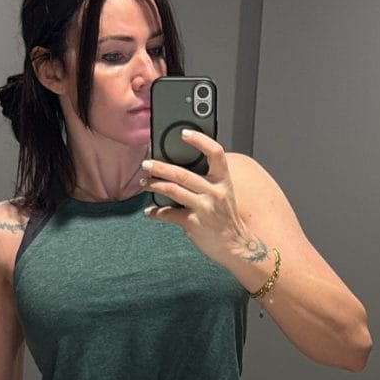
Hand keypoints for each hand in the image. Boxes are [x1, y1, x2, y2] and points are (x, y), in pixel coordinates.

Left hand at [142, 130, 257, 268]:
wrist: (236, 246)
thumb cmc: (225, 218)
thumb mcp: (223, 194)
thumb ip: (208, 181)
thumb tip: (179, 169)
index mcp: (223, 180)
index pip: (215, 153)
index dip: (200, 140)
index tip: (184, 133)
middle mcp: (214, 192)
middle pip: (182, 173)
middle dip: (160, 167)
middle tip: (146, 164)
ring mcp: (204, 208)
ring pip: (172, 190)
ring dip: (154, 185)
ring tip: (144, 183)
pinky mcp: (193, 223)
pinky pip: (168, 214)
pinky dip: (156, 212)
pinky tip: (150, 211)